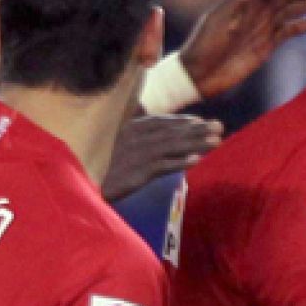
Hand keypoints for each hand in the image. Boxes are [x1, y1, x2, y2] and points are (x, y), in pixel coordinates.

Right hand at [101, 115, 221, 200]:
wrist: (86, 184)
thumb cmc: (101, 166)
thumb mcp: (117, 145)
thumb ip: (136, 137)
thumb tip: (157, 133)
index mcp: (131, 128)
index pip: (163, 122)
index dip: (183, 121)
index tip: (200, 122)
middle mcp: (136, 137)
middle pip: (172, 131)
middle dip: (197, 129)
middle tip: (219, 126)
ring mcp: (137, 154)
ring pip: (172, 146)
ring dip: (196, 143)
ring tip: (216, 141)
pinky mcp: (138, 173)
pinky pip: (163, 166)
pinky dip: (180, 162)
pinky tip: (197, 161)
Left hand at [179, 0, 305, 97]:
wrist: (199, 75)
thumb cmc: (204, 43)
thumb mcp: (221, 17)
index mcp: (244, 0)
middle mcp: (256, 11)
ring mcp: (263, 28)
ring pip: (289, 12)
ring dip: (304, 7)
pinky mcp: (267, 45)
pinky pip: (287, 32)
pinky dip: (300, 27)